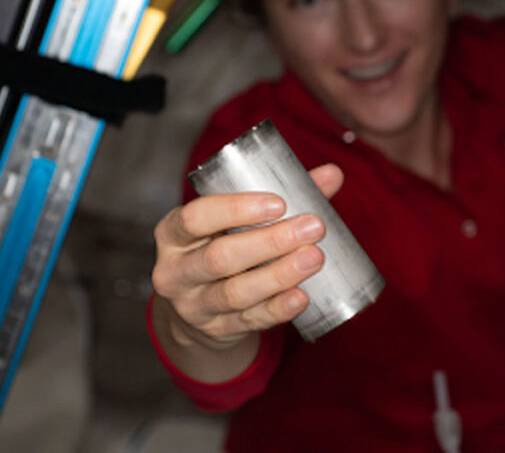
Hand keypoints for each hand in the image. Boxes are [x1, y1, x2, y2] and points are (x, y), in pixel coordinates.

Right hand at [152, 163, 343, 351]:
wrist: (199, 308)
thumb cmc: (220, 246)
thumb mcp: (231, 221)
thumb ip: (277, 197)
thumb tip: (331, 174)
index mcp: (173, 233)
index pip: (195, 217)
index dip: (236, 209)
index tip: (278, 203)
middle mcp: (176, 271)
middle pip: (220, 257)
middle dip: (271, 241)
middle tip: (313, 227)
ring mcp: (194, 305)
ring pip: (236, 292)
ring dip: (279, 275)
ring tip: (314, 257)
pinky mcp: (218, 330)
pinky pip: (250, 320)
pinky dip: (278, 309)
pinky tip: (302, 297)